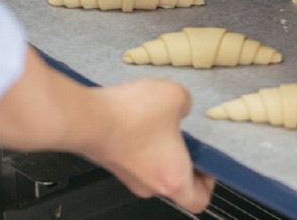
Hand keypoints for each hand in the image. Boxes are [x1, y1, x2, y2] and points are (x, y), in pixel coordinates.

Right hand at [81, 79, 215, 212]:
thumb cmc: (131, 116)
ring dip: (159, 149)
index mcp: (174, 178)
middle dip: (182, 161)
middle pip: (175, 184)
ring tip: (160, 122)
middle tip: (185, 137)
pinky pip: (134, 157)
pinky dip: (140, 142)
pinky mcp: (112, 162)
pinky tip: (138, 118)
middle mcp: (150, 184)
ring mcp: (128, 176)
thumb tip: (182, 107)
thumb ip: (187, 104)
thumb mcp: (176, 97)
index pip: (199, 200)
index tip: (208, 162)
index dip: (208, 183)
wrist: (87, 118)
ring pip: (153, 169)